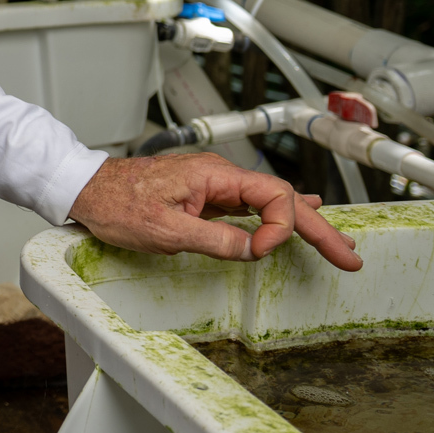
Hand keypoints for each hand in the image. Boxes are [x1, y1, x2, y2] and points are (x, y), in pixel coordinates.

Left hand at [68, 152, 362, 270]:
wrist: (84, 190)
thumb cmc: (115, 204)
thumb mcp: (164, 230)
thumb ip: (213, 240)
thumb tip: (255, 250)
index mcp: (214, 175)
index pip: (272, 196)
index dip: (280, 227)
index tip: (263, 252)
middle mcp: (220, 176)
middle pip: (282, 200)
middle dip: (318, 230)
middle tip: (349, 258)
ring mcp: (214, 187)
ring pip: (271, 204)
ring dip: (304, 227)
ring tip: (337, 246)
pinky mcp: (206, 198)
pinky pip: (252, 207)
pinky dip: (279, 217)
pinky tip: (299, 219)